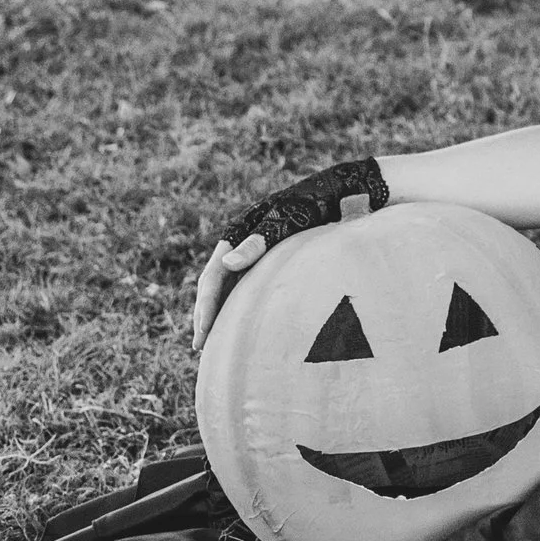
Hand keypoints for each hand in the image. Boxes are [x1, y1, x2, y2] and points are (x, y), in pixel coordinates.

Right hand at [187, 153, 388, 350]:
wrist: (339, 193)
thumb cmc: (312, 206)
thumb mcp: (284, 221)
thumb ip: (258, 242)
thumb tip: (227, 263)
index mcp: (239, 232)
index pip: (213, 275)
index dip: (206, 305)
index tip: (204, 332)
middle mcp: (242, 243)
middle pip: (215, 284)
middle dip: (206, 314)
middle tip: (200, 346)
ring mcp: (255, 252)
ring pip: (228, 287)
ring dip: (219, 312)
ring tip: (213, 343)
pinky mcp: (270, 259)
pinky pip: (247, 285)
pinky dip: (238, 305)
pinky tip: (239, 325)